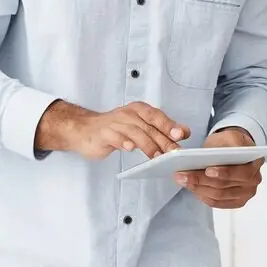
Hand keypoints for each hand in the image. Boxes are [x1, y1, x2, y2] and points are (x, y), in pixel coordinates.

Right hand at [37, 100, 189, 159]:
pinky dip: (123, 142)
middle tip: (174, 152)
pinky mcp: (103, 133)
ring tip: (157, 156)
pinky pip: (115, 137)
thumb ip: (158, 130)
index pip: (157, 116)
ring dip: (147, 144)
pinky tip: (130, 148)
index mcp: (138, 110)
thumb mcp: (138, 127)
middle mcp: (128, 113)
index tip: (181, 134)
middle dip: (163, 140)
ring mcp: (115, 122)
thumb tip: (182, 133)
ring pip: (135, 132)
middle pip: (149, 127)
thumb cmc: (114, 129)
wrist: (83, 130)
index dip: (170, 125)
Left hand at [176, 127, 262, 208]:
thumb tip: (215, 155)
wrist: (234, 151)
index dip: (224, 173)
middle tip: (182, 175)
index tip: (207, 170)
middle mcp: (253, 181)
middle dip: (201, 180)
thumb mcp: (229, 136)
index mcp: (256, 163)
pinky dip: (202, 195)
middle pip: (224, 185)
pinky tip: (191, 187)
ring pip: (218, 195)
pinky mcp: (236, 202)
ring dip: (198, 188)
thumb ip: (227, 145)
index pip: (240, 172)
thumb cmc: (230, 143)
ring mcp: (245, 194)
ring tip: (182, 180)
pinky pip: (216, 202)